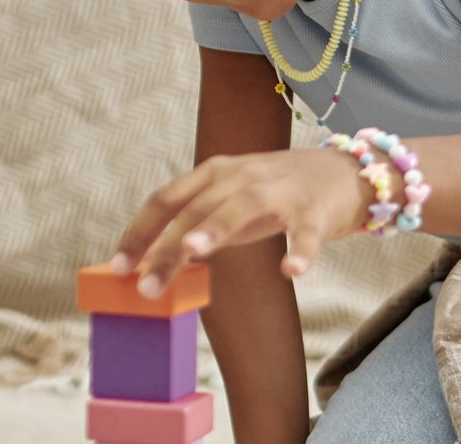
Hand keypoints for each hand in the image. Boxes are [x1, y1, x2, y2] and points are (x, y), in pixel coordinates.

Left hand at [112, 149, 365, 289]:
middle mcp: (240, 176)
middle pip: (196, 210)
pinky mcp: (314, 209)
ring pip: (242, 206)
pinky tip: (290, 269)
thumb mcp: (229, 204)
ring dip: (217, 227)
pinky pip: (306, 231)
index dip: (140, 231)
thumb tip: (154, 262)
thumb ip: (197, 226)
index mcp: (213, 174)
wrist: (342, 174)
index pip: (166, 199)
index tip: (118, 266)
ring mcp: (279, 190)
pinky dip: (300, 250)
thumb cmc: (275, 195)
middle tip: (146, 286)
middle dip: (168, 247)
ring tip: (194, 251)